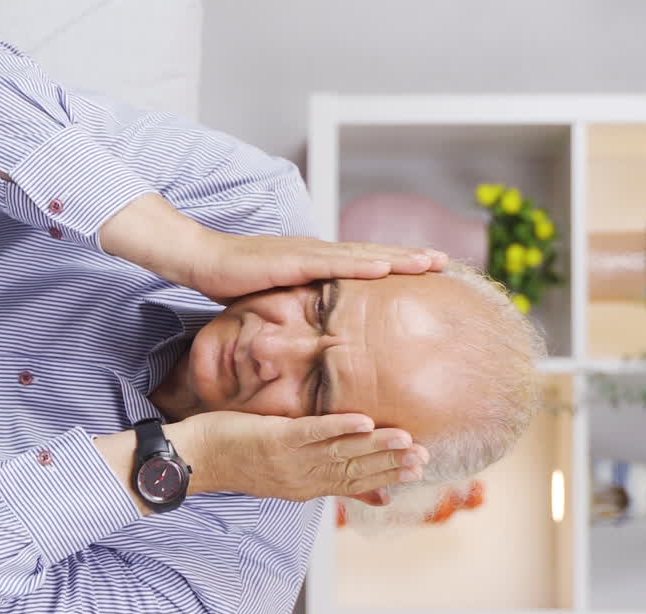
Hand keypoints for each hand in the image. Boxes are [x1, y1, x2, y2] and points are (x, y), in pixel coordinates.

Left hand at [167, 411, 428, 505]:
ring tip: (405, 438)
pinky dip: (338, 426)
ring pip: (341, 453)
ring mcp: (289, 459)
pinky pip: (312, 432)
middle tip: (424, 458)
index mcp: (307, 486)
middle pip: (355, 470)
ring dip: (376, 446)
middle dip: (392, 464)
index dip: (389, 476)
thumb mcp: (288, 477)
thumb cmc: (241, 460)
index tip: (421, 470)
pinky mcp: (274, 438)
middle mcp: (302, 477)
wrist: (195, 458)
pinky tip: (363, 421)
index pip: (356, 482)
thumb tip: (370, 493)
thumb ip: (330, 480)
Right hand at [183, 230, 446, 302]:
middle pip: (371, 256)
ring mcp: (306, 254)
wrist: (201, 259)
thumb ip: (295, 307)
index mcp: (313, 263)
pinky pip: (334, 265)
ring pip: (361, 256)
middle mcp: (316, 253)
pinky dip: (362, 266)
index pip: (361, 264)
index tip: (424, 270)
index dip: (394, 266)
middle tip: (444, 261)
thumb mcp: (271, 298)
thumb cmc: (231, 281)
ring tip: (429, 262)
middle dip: (408, 258)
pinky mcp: (292, 260)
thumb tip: (312, 328)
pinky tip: (386, 268)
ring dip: (397, 259)